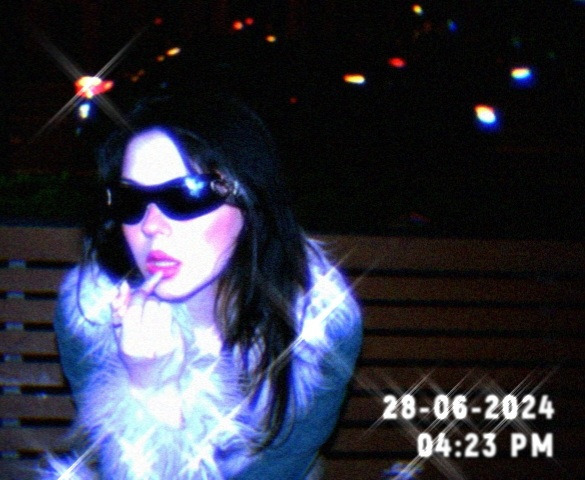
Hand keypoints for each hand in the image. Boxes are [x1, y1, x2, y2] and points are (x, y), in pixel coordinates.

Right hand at [111, 272, 183, 389]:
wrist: (154, 385)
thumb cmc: (133, 357)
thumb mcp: (119, 337)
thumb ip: (118, 311)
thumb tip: (123, 286)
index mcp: (129, 344)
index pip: (135, 307)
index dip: (140, 292)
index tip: (148, 282)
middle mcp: (148, 344)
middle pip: (151, 304)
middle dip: (148, 301)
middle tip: (145, 309)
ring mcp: (165, 343)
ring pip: (164, 307)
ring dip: (158, 307)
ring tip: (153, 320)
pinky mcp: (177, 343)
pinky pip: (172, 317)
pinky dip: (167, 317)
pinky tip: (162, 328)